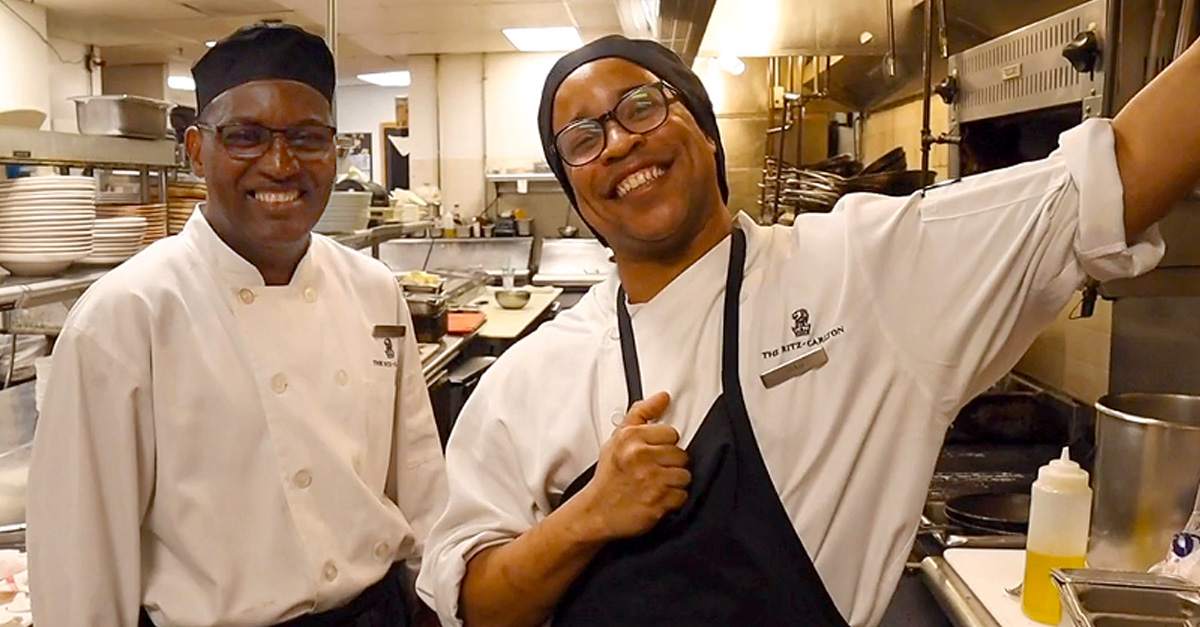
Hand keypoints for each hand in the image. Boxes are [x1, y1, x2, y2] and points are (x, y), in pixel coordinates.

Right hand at [577, 392, 690, 540]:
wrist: (597, 511)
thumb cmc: (609, 476)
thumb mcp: (618, 438)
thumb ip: (641, 413)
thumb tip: (663, 397)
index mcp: (631, 438)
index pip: (671, 433)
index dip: (664, 445)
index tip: (653, 454)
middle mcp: (641, 456)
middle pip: (681, 455)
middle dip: (670, 465)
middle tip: (653, 471)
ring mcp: (650, 480)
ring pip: (684, 476)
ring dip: (674, 483)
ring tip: (656, 485)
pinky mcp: (658, 501)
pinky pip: (682, 496)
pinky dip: (673, 500)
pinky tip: (658, 498)